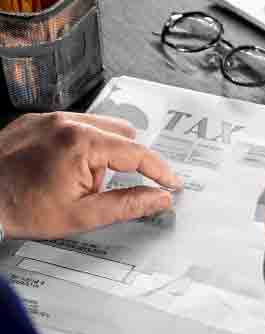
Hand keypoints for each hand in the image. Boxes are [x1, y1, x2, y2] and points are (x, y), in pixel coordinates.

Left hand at [0, 112, 181, 239]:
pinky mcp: (38, 119)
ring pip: (102, 127)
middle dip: (124, 162)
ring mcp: (51, 117)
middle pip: (123, 134)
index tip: (172, 184)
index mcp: (81, 143)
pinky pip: (76, 124)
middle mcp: (67, 121)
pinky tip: (63, 168)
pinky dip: (83, 145)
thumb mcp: (83, 215)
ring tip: (78, 179)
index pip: (137, 153)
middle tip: (103, 188)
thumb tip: (160, 199)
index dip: (160, 171)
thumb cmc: (21, 208)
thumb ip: (128, 205)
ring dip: (104, 153)